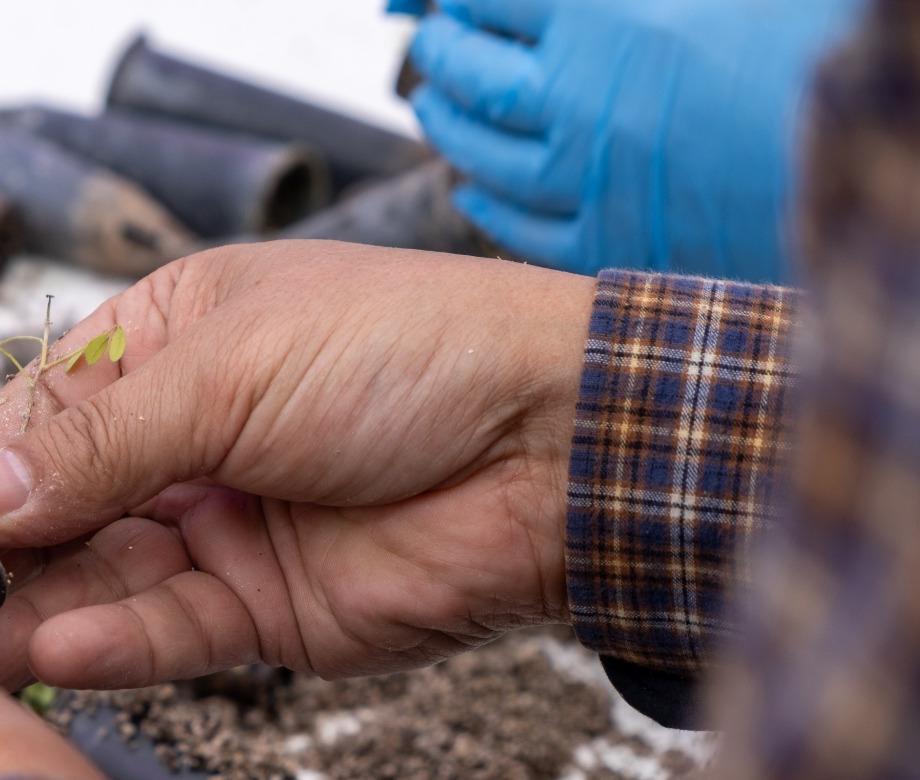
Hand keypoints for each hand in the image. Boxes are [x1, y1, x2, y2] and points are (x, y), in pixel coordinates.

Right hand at [0, 240, 594, 690]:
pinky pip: (169, 631)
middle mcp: (187, 436)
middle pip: (65, 504)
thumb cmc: (406, 355)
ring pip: (107, 577)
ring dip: (42, 610)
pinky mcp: (264, 610)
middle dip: (5, 552)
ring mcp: (223, 526)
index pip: (46, 408)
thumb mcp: (229, 372)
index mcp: (172, 341)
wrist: (555, 446)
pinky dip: (112, 645)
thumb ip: (98, 443)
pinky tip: (56, 652)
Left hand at [396, 0, 861, 280]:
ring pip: (483, 155)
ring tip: (437, 106)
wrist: (862, 149)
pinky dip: (488, 205)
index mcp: (602, 23)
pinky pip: (521, 229)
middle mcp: (578, 102)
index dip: (467, 0)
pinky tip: (474, 188)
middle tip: (435, 46)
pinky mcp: (609, 239)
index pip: (494, 1)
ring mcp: (587, 179)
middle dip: (445, 57)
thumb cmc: (798, 49)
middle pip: (475, 76)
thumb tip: (546, 1)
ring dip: (451, 128)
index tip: (455, 0)